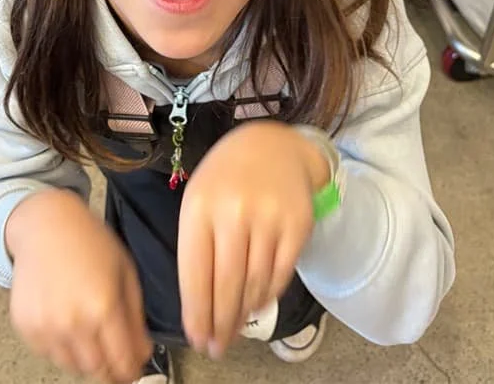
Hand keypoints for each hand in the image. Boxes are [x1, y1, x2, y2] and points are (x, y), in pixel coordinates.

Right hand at [6, 189, 151, 382]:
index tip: (132, 369)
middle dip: (108, 367)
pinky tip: (66, 320)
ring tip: (88, 330)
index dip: (130, 371)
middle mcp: (72, 322)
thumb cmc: (89, 242)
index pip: (121, 362)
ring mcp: (45, 326)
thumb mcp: (125, 272)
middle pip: (96, 370)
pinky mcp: (25, 326)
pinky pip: (48, 353)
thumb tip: (142, 352)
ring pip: (70, 366)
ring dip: (84, 358)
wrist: (46, 225)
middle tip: (112, 354)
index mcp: (103, 306)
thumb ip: (135, 317)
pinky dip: (60, 346)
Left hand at [178, 121, 328, 357]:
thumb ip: (196, 249)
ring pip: (255, 284)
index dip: (197, 313)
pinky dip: (268, 295)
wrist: (272, 146)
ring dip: (243, 313)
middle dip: (220, 323)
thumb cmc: (226, 180)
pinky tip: (257, 304)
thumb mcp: (199, 201)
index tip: (198, 340)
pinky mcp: (298, 224)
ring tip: (235, 330)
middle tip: (217, 347)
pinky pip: (281, 274)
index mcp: (200, 207)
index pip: (196, 274)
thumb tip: (200, 309)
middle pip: (226, 285)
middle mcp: (234, 212)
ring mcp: (269, 217)